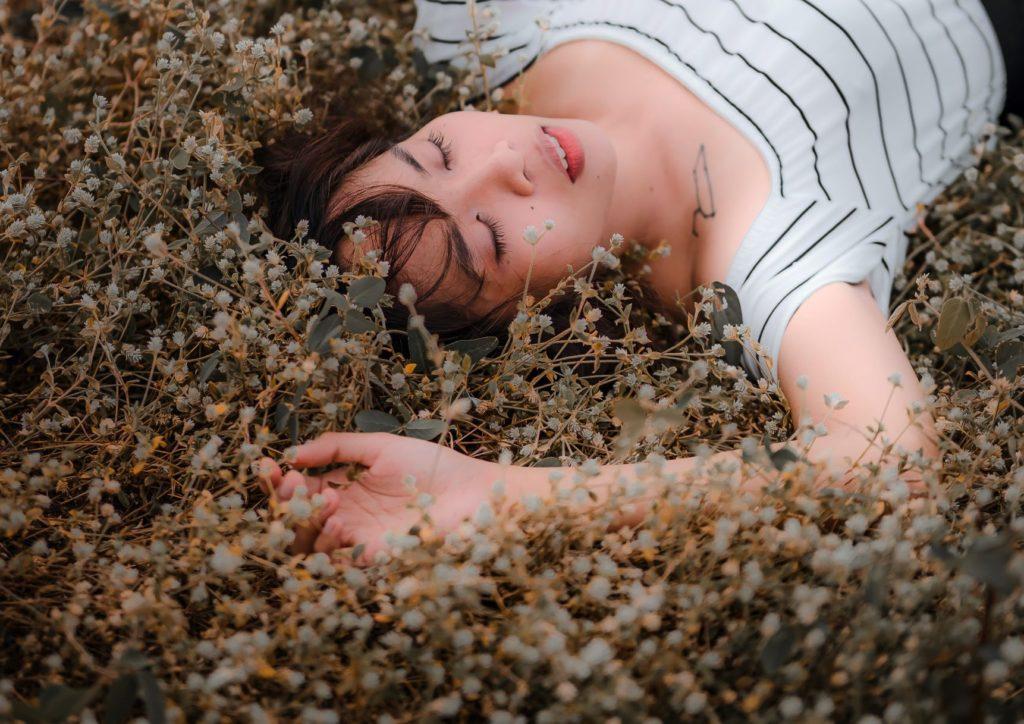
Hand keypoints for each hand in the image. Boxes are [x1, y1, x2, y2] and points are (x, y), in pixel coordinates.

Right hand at [257, 432, 498, 565]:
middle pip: (298, 518)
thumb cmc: (432, 466)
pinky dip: (328, 542)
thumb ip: (339, 447)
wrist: (472, 493)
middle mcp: (345, 514)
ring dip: (307, 520)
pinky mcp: (371, 558)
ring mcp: (356, 538)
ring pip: (309, 541)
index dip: (280, 480)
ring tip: (327, 497)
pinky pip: (335, 560)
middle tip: (292, 483)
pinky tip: (339, 520)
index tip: (267, 465)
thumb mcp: (381, 446)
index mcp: (345, 486)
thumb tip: (295, 452)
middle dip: (287, 501)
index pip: (301, 488)